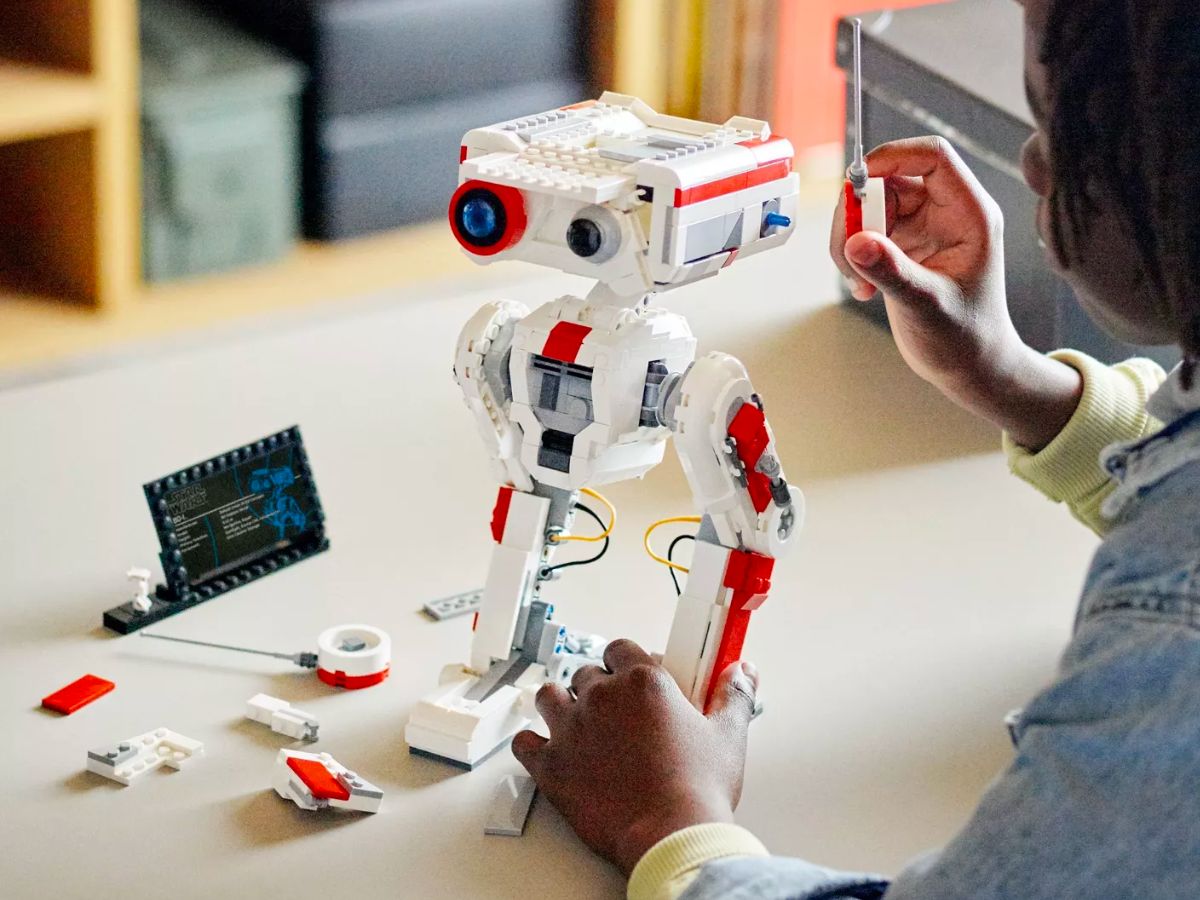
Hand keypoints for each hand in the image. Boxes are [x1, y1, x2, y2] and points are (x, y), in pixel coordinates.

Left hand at [512, 639, 758, 874]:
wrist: (670, 834)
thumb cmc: (697, 789)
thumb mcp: (728, 735)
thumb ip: (734, 695)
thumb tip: (742, 673)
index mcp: (643, 682)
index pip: (620, 648)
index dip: (623, 661)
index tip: (630, 676)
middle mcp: (602, 698)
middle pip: (585, 673)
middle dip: (595, 687)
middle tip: (611, 711)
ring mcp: (572, 730)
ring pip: (549, 697)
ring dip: (559, 706)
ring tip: (574, 722)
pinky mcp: (552, 766)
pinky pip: (524, 744)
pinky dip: (531, 745)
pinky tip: (543, 750)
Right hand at [830, 136, 1080, 450]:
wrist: (968, 366)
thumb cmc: (966, 338)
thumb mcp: (928, 305)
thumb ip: (892, 271)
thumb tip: (856, 242)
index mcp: (970, 214)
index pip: (932, 157)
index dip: (893, 157)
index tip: (857, 182)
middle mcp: (946, 213)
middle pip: (889, 181)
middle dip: (858, 213)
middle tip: (847, 254)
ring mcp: (923, 228)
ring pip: (871, 206)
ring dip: (850, 238)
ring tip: (856, 281)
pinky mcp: (903, 246)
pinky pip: (865, 232)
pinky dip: (852, 256)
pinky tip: (862, 289)